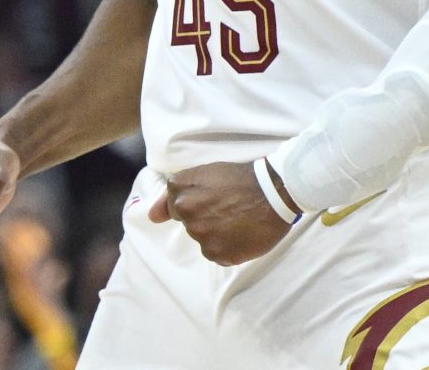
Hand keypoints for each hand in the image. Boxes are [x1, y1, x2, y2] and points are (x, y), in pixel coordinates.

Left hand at [148, 161, 291, 265]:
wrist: (276, 192)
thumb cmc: (242, 178)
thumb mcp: (205, 172)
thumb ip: (175, 192)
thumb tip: (151, 217)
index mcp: (182, 197)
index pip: (174, 206)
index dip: (195, 202)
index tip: (209, 201)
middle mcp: (189, 219)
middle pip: (191, 223)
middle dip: (206, 217)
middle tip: (229, 208)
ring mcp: (205, 239)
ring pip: (204, 239)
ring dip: (217, 233)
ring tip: (238, 220)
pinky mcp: (221, 255)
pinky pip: (218, 254)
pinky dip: (228, 246)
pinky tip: (242, 234)